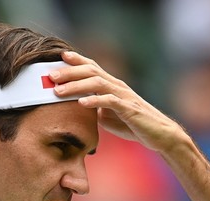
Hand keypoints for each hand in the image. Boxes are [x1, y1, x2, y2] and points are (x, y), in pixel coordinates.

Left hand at [50, 51, 191, 153]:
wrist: (159, 135)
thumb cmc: (134, 125)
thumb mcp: (109, 116)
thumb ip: (95, 108)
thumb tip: (80, 107)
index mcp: (112, 86)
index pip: (92, 67)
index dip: (76, 60)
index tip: (58, 57)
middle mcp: (117, 86)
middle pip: (91, 71)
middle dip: (69, 72)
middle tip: (50, 75)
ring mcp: (124, 96)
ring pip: (97, 83)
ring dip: (76, 86)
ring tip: (58, 91)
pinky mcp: (129, 109)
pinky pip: (110, 101)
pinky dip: (94, 101)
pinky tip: (81, 103)